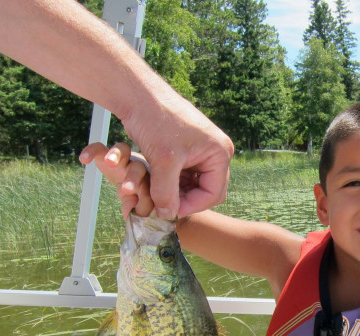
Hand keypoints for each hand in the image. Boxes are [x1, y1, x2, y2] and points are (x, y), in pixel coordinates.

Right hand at [79, 142, 153, 218]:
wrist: (130, 186)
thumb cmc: (139, 198)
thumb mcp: (139, 207)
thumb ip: (139, 209)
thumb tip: (131, 211)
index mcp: (152, 181)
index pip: (150, 188)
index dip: (145, 199)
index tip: (139, 212)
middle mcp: (140, 167)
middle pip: (138, 168)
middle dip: (133, 178)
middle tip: (127, 190)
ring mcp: (124, 159)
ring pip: (123, 151)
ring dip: (116, 155)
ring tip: (109, 162)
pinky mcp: (107, 155)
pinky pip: (99, 149)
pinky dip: (92, 150)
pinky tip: (83, 158)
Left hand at [119, 95, 233, 218]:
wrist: (139, 95)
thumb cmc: (156, 121)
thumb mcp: (163, 161)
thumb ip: (166, 193)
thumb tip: (168, 215)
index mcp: (220, 153)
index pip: (214, 193)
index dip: (192, 205)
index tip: (169, 210)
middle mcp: (216, 152)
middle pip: (206, 190)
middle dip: (184, 199)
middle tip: (162, 204)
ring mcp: (203, 150)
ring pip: (194, 183)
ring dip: (176, 191)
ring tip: (157, 193)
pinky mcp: (188, 148)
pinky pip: (185, 174)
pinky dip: (172, 181)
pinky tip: (156, 182)